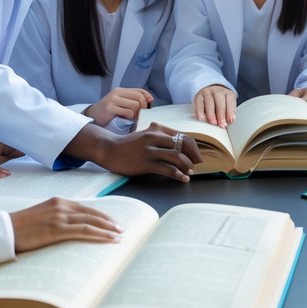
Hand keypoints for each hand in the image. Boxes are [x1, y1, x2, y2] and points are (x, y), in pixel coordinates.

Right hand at [9, 197, 123, 252]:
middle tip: (122, 228)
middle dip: (109, 221)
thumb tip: (72, 226)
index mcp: (58, 201)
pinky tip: (108, 239)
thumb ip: (57, 217)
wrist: (5, 230)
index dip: (102, 215)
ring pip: (91, 222)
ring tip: (119, 235)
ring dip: (108, 229)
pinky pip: (83, 231)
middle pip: (92, 213)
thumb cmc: (21, 227)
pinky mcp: (57, 230)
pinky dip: (99, 235)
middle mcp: (61, 206)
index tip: (112, 221)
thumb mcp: (41, 216)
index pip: (86, 208)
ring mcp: (60, 217)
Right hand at [63, 123, 202, 181]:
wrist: (110, 149)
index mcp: (157, 129)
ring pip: (176, 157)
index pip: (182, 136)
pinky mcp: (145, 163)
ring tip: (189, 172)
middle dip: (193, 156)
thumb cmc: (130, 144)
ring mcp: (150, 150)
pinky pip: (166, 169)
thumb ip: (162, 137)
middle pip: (182, 145)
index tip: (196, 156)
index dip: (193, 147)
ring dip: (187, 166)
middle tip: (196, 164)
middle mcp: (155, 137)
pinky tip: (183, 178)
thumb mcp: (146, 134)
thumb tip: (181, 145)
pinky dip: (178, 174)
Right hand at [85, 87, 153, 125]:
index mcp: (121, 90)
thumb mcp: (120, 103)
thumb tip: (150, 100)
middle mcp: (117, 93)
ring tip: (131, 118)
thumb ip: (132, 100)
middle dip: (143, 107)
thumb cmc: (109, 111)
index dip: (147, 98)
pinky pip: (128, 112)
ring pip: (135, 105)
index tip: (149, 106)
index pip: (140, 91)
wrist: (92, 116)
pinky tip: (126, 120)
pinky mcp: (110, 108)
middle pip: (139, 97)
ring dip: (136, 114)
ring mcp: (113, 100)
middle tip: (140, 115)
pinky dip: (130, 118)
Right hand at [194, 85, 236, 126]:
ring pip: (209, 102)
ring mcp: (207, 92)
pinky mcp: (198, 96)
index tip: (231, 121)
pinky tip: (202, 119)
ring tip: (213, 123)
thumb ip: (227, 114)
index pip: (230, 99)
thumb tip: (227, 123)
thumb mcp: (227, 106)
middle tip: (222, 124)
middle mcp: (217, 91)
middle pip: (220, 101)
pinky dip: (200, 112)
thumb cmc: (220, 103)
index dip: (231, 111)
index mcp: (227, 92)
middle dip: (221, 114)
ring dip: (211, 114)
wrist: (209, 92)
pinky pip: (198, 104)